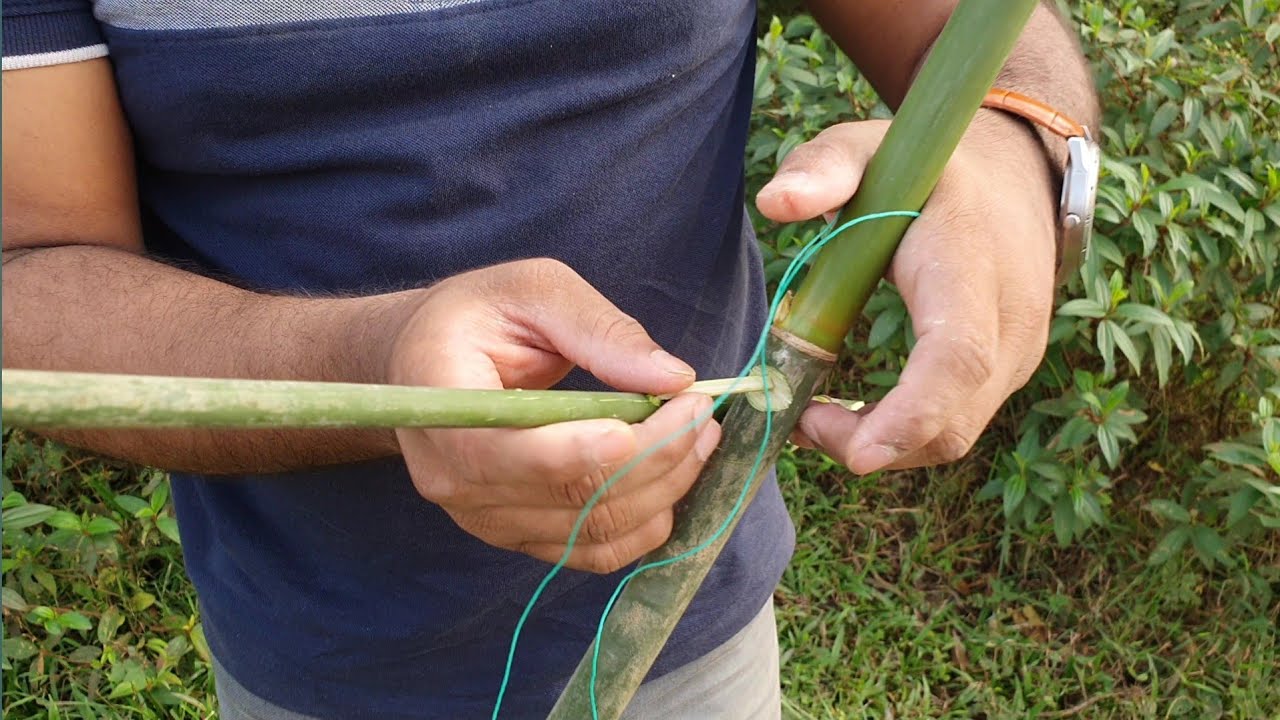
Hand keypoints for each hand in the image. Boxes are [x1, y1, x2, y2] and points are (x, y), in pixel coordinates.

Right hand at [387, 259, 720, 572]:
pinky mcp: (517, 535)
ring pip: (593, 529)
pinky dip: (646, 523)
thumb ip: (599, 329)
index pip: (505, 454)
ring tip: (700, 435)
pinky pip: (592, 552)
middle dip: (655, 455)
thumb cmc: (476, 316)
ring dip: (663, 488)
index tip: (659, 414)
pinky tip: (673, 477)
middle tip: (702, 410)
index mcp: (440, 406)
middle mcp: (452, 480)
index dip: (583, 449)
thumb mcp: (533, 289)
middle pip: (569, 495)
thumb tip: (672, 377)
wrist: (426, 363)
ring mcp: (484, 517)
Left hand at [756, 115, 1056, 473]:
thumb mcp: (866, 147)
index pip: (958, 357)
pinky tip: (852, 415)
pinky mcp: (1009, 373)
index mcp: (971, 261)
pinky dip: (902, 434)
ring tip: (814, 416)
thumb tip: (775, 202)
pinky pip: (957, 423)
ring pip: (954, 435)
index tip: (854, 452)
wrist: (1015, 175)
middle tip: (799, 422)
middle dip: (874, 443)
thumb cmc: (923, 169)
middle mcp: (1011, 318)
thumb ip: (822, 167)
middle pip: (955, 420)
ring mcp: (1020, 352)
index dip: (911, 414)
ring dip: (882, 444)